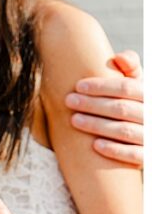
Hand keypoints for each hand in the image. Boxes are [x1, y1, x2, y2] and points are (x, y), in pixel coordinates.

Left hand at [66, 50, 142, 166]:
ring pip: (124, 131)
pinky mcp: (148, 157)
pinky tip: (95, 145)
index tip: (78, 86)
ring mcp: (151, 136)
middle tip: (69, 101)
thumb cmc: (137, 104)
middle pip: (121, 108)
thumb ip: (130, 69)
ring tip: (74, 120)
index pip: (127, 87)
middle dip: (93, 104)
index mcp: (149, 95)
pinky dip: (115, 149)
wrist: (148, 133)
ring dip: (97, 125)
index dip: (102, 86)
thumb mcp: (138, 85)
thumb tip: (119, 56)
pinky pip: (134, 154)